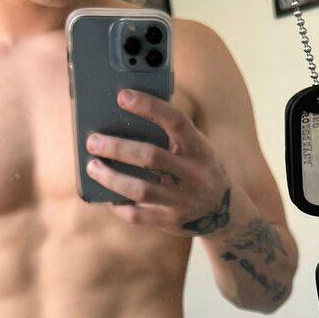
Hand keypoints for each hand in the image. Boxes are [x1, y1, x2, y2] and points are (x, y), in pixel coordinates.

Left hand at [84, 90, 231, 236]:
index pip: (175, 121)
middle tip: (93, 141)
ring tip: (92, 167)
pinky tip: (107, 197)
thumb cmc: (200, 170)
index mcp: (199, 149)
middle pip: (150, 157)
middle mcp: (193, 174)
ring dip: (111, 178)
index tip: (122, 96)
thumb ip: (172, 136)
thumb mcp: (197, 150)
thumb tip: (126, 118)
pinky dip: (119, 206)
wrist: (225, 213)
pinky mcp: (172, 221)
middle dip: (117, 147)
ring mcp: (183, 200)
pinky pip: (138, 215)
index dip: (149, 106)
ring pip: (140, 189)